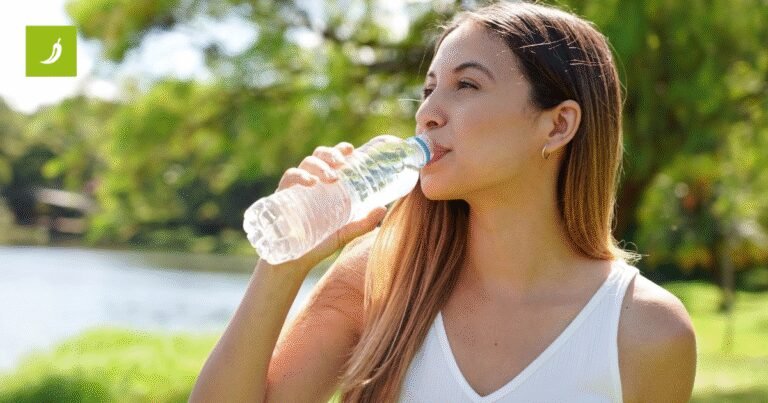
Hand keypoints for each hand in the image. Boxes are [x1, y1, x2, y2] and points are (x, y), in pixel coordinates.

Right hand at [272, 141, 386, 269]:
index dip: (339, 150)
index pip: (332, 160)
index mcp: (326, 186)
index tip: (351, 149)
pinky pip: (288, 179)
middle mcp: (311, 182)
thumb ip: (363, 223)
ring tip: (332, 177)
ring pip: (305, 163)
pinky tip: (310, 182)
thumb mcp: (344, 233)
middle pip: (319, 156)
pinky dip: (299, 176)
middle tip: (342, 162)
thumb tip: (383, 208)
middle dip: (330, 154)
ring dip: (320, 165)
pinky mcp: (281, 197)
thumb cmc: (318, 243)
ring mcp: (296, 188)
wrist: (293, 262)